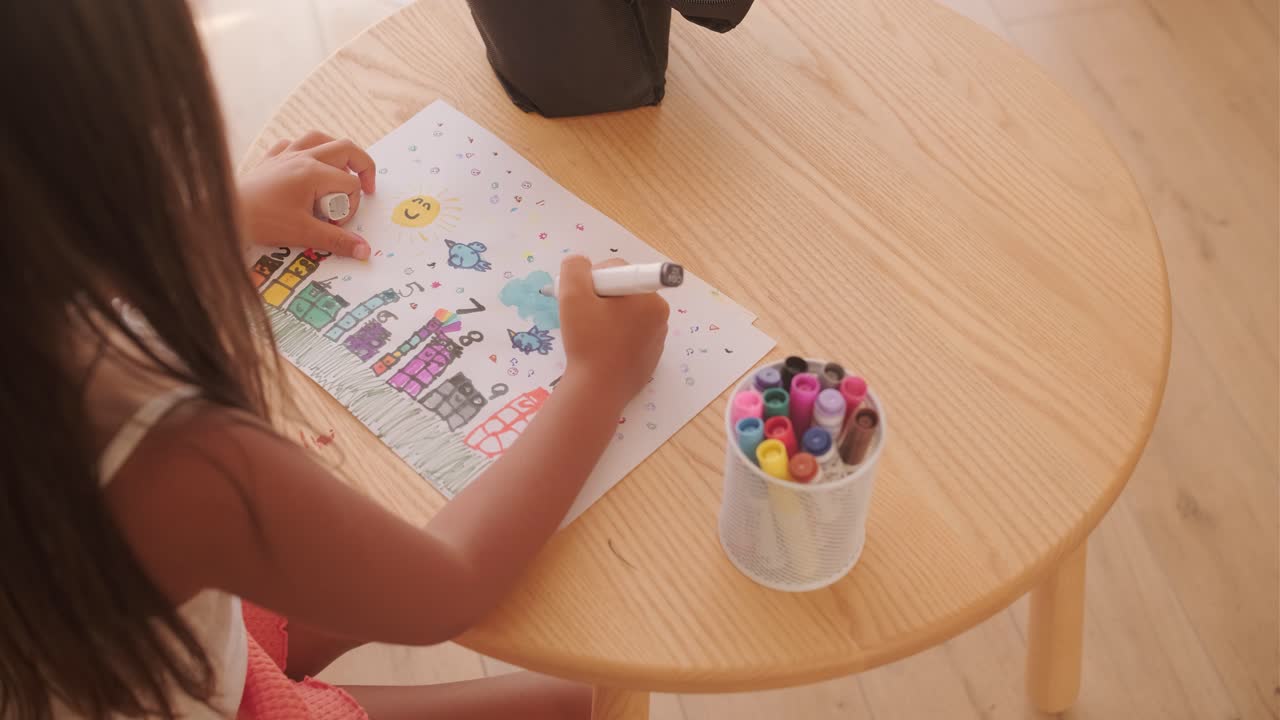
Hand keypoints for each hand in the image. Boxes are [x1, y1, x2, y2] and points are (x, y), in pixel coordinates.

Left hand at [239, 132, 376, 258]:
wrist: (223, 213)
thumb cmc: (261, 220)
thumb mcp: (304, 233)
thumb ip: (337, 240)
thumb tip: (364, 250)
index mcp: (313, 172)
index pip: (350, 184)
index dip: (351, 206)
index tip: (337, 224)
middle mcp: (302, 157)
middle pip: (345, 149)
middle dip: (362, 167)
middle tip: (367, 187)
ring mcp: (285, 155)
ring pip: (320, 138)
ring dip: (337, 152)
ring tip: (343, 170)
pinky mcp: (270, 159)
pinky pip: (293, 144)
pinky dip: (305, 150)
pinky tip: (307, 164)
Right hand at [557, 256, 669, 405]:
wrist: (596, 391)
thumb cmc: (588, 342)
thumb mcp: (572, 295)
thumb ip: (575, 268)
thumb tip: (581, 264)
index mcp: (650, 298)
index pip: (618, 270)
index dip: (592, 280)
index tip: (579, 299)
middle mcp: (660, 316)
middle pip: (623, 292)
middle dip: (599, 298)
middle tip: (581, 316)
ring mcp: (656, 340)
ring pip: (624, 315)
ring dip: (604, 318)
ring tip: (588, 336)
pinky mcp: (648, 359)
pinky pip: (628, 337)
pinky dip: (612, 338)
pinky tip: (598, 351)